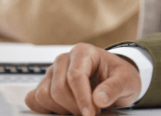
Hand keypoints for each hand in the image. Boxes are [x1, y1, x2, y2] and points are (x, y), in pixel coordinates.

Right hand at [24, 44, 141, 115]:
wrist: (115, 80)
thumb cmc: (119, 77)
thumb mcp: (127, 81)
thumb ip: (115, 88)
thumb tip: (98, 98)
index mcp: (83, 52)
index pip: (75, 76)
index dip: (82, 98)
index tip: (90, 114)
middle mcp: (65, 60)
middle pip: (58, 89)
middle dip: (74, 107)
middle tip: (91, 112)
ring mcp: (52, 73)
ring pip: (43, 95)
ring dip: (61, 109)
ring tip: (80, 109)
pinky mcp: (45, 86)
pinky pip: (33, 99)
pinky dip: (46, 110)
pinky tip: (64, 110)